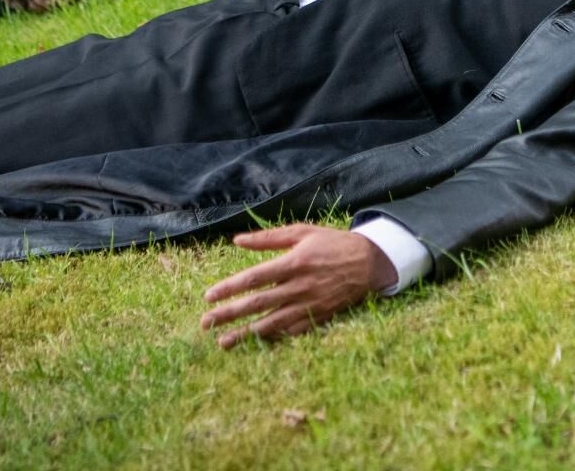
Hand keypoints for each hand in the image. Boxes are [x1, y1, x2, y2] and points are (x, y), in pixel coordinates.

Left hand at [200, 223, 396, 348]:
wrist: (368, 263)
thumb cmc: (332, 243)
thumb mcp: (302, 232)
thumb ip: (268, 238)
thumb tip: (237, 241)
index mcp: (294, 262)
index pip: (254, 278)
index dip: (229, 288)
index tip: (209, 297)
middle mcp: (300, 286)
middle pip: (257, 303)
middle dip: (229, 314)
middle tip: (205, 323)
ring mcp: (309, 305)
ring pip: (271, 323)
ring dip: (245, 334)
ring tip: (223, 342)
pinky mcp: (318, 318)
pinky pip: (291, 331)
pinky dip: (272, 337)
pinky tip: (255, 342)